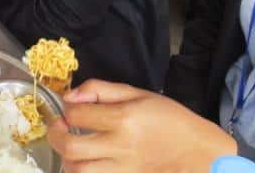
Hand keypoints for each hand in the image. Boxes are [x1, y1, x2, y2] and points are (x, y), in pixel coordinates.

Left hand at [47, 79, 236, 172]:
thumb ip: (101, 90)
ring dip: (67, 159)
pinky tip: (86, 163)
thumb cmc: (170, 118)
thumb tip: (70, 95)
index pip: (77, 114)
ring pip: (79, 171)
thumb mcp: (138, 94)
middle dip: (55, 136)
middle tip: (58, 128)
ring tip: (71, 147)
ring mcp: (123, 169)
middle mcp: (120, 146)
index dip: (66, 109)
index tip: (69, 109)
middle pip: (71, 147)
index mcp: (124, 118)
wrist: (200, 152)